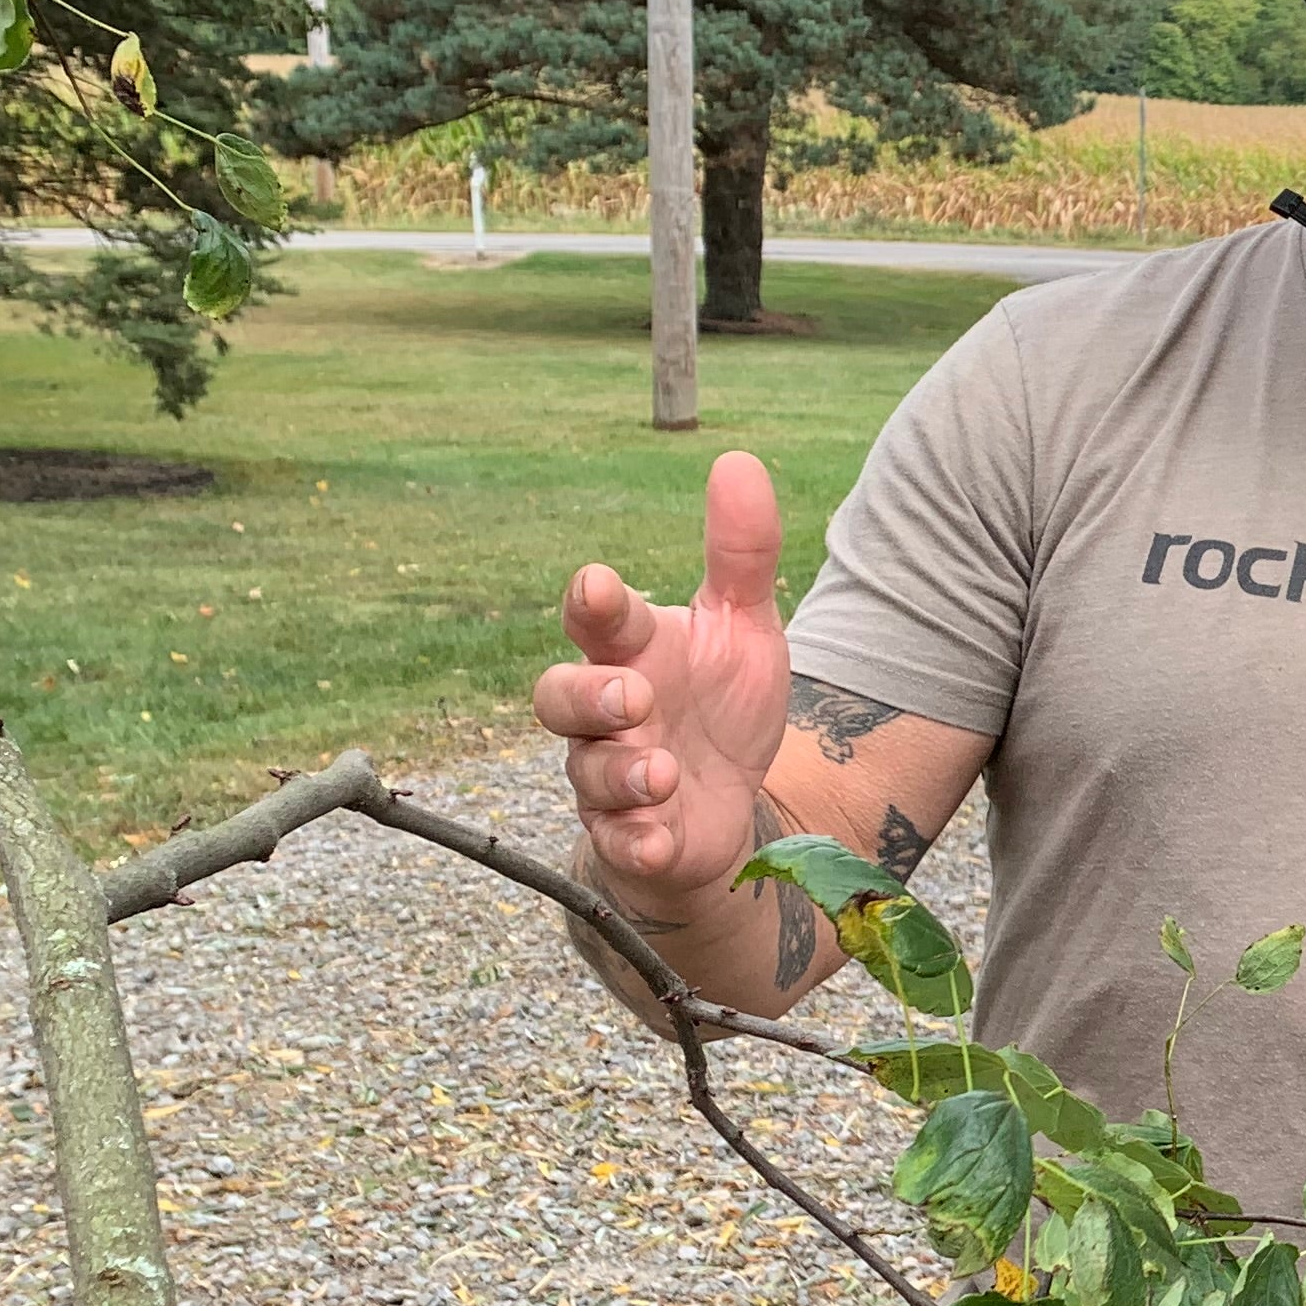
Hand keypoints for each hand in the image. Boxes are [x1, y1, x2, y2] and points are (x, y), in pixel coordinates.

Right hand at [534, 450, 793, 907]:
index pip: (597, 619)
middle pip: (560, 696)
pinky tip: (660, 839)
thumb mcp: (745, 627)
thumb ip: (742, 555)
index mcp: (632, 649)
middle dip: (588, 695)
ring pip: (588, 773)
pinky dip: (636, 842)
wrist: (729, 800)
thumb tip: (739, 462)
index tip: (599, 585)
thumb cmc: (720, 701)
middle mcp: (607, 712)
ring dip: (622, 772)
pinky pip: (617, 843)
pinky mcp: (631, 837)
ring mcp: (611, 776)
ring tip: (664, 771)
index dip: (593, 603)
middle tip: (632, 695)